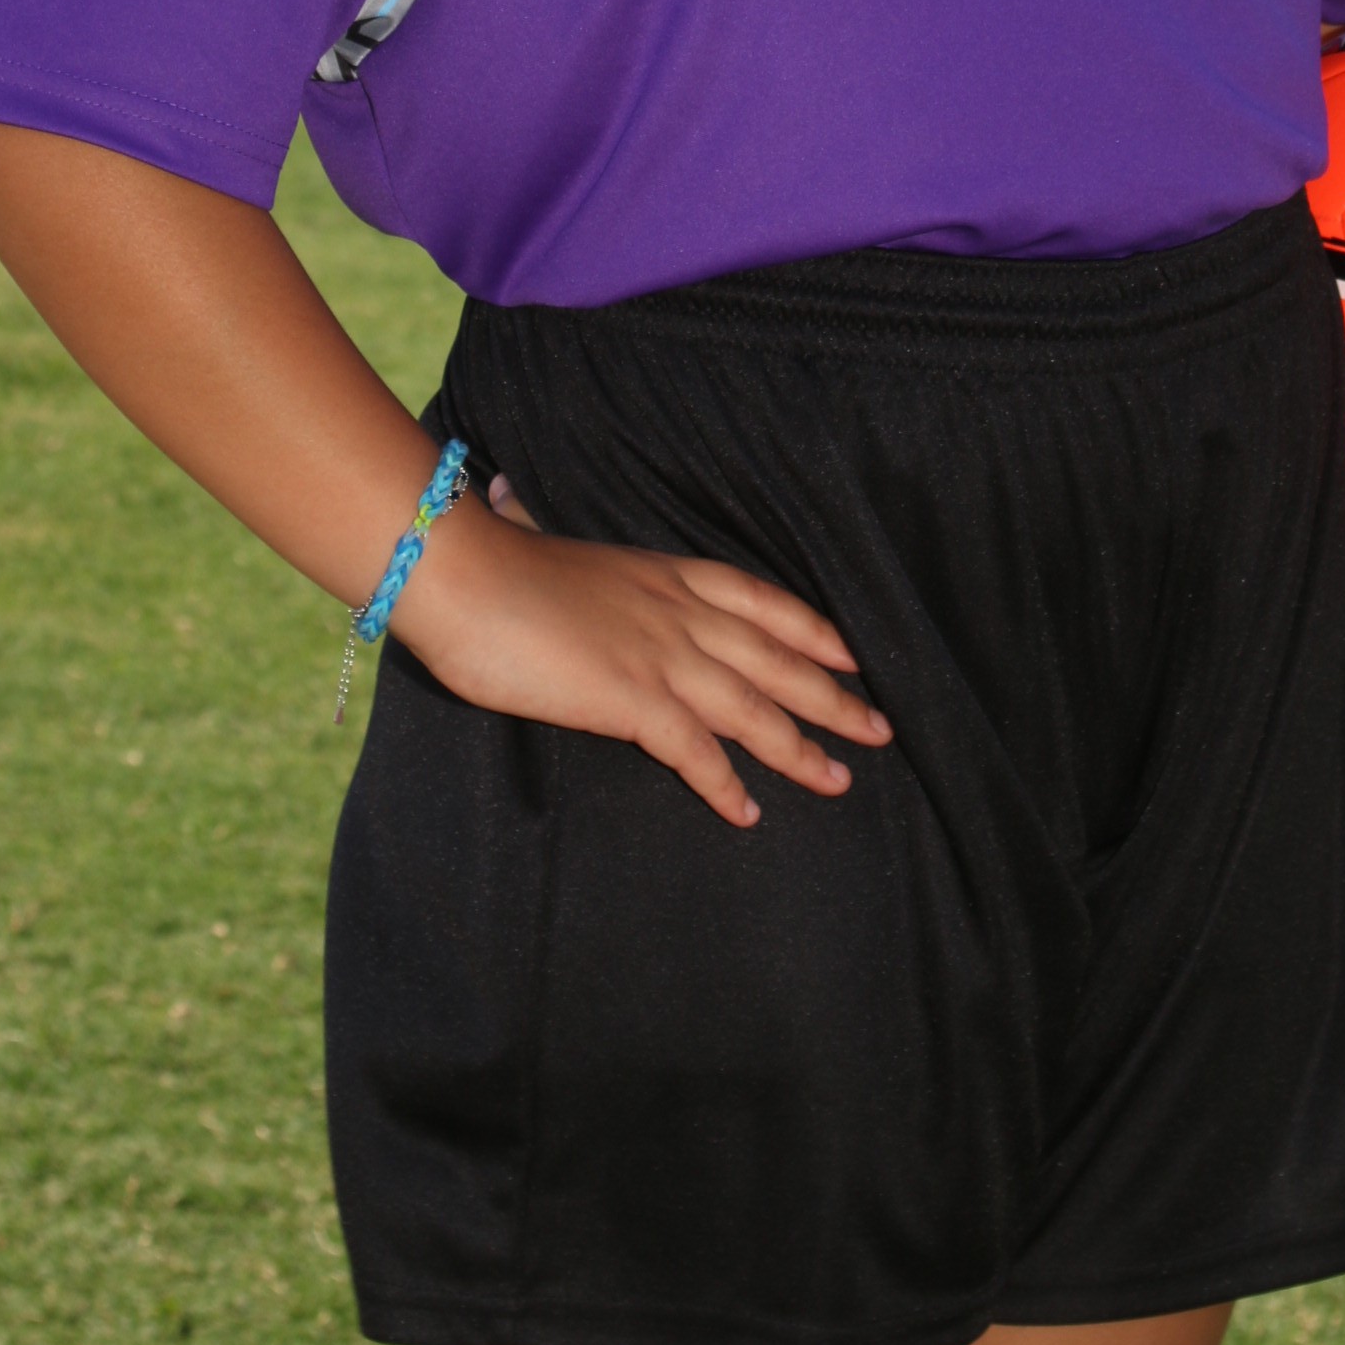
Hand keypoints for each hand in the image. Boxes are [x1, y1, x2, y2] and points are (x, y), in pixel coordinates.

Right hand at [391, 474, 891, 827]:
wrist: (464, 573)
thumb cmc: (495, 562)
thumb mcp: (556, 550)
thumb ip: (576, 560)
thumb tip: (538, 531)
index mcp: (666, 572)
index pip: (761, 600)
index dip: (812, 629)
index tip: (850, 653)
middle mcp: (679, 612)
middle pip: (777, 658)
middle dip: (833, 695)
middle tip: (880, 727)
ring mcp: (661, 655)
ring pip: (754, 707)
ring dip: (801, 748)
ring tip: (839, 779)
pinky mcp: (632, 699)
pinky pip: (696, 751)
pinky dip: (726, 784)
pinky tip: (748, 813)